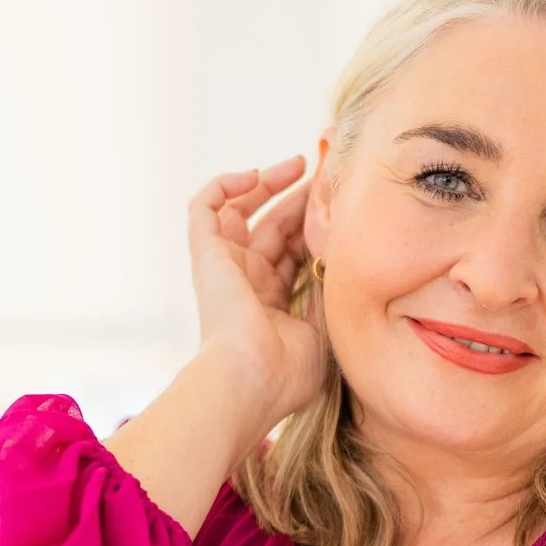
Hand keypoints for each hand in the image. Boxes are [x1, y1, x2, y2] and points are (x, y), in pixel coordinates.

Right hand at [187, 156, 324, 432]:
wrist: (251, 380)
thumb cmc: (287, 372)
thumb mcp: (322, 331)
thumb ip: (327, 294)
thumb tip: (340, 258)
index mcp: (272, 303)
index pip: (292, 252)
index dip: (313, 226)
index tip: (340, 204)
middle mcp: (246, 281)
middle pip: (272, 227)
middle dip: (299, 199)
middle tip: (327, 176)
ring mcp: (226, 267)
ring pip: (240, 210)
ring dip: (268, 183)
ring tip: (300, 165)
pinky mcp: (207, 254)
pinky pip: (204, 207)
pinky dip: (224, 185)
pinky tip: (255, 176)